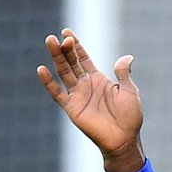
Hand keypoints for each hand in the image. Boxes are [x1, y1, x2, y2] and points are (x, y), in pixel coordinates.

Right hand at [36, 29, 144, 171]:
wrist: (124, 139)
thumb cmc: (129, 117)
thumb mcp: (129, 91)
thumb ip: (123, 74)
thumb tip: (127, 56)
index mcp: (98, 79)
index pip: (83, 58)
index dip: (76, 46)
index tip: (67, 33)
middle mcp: (85, 85)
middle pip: (71, 62)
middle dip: (66, 49)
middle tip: (60, 37)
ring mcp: (77, 95)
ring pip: (63, 72)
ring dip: (56, 58)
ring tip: (50, 42)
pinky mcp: (72, 107)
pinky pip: (57, 93)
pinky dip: (48, 82)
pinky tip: (41, 69)